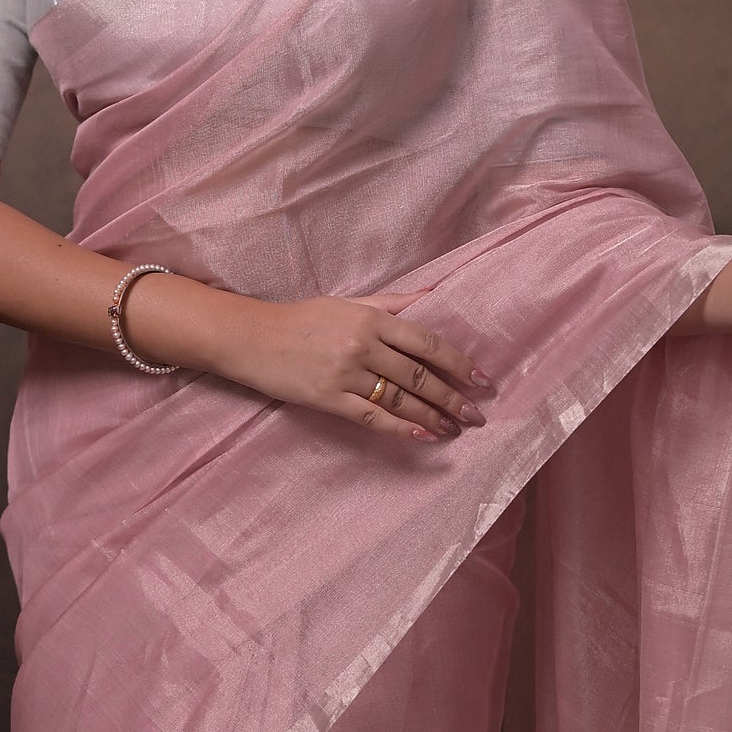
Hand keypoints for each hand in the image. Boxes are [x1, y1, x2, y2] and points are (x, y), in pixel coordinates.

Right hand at [187, 289, 493, 442]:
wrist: (251, 337)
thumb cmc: (302, 319)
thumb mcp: (349, 302)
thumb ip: (393, 302)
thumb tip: (436, 296)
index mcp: (371, 318)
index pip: (426, 342)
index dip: (457, 362)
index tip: (481, 379)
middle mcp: (363, 344)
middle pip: (419, 375)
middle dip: (452, 397)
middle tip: (476, 415)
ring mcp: (345, 373)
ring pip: (400, 399)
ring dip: (432, 415)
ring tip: (454, 429)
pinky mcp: (327, 398)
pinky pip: (372, 417)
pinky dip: (401, 427)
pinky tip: (423, 435)